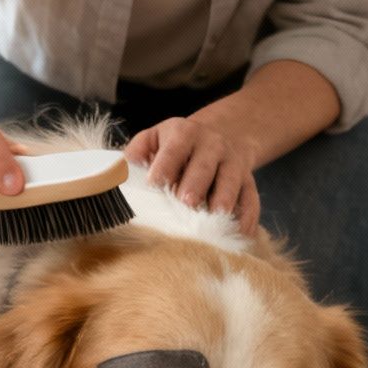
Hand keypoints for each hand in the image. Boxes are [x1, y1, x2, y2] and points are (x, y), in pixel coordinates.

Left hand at [125, 117, 260, 232]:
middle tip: (185, 203)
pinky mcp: (249, 183)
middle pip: (204, 166)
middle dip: (195, 184)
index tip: (154, 184)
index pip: (174, 149)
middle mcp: (212, 145)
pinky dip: (246, 218)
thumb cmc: (177, 146)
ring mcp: (234, 164)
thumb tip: (116, 173)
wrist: (225, 134)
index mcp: (184, 133)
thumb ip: (136, 153)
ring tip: (213, 218)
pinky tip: (238, 234)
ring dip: (223, 200)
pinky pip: (251, 200)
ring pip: (231, 182)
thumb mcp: (155, 138)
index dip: (164, 166)